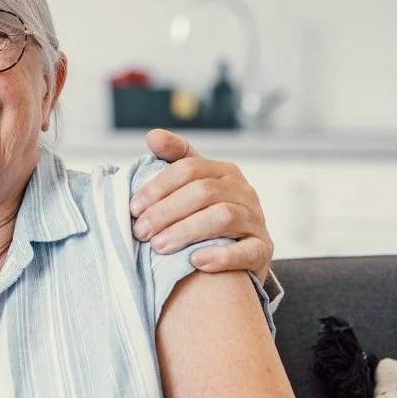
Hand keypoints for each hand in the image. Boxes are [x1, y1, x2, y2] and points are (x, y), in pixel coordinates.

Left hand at [133, 129, 272, 281]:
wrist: (235, 256)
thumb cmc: (204, 216)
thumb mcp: (188, 186)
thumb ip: (173, 160)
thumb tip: (153, 136)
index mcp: (222, 171)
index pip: (188, 168)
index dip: (157, 187)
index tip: (133, 207)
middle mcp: (242, 191)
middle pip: (203, 192)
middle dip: (166, 211)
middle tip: (140, 231)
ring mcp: (255, 220)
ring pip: (223, 217)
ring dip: (186, 231)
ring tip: (159, 246)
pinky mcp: (263, 249)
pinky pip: (247, 250)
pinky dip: (221, 256)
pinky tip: (196, 261)